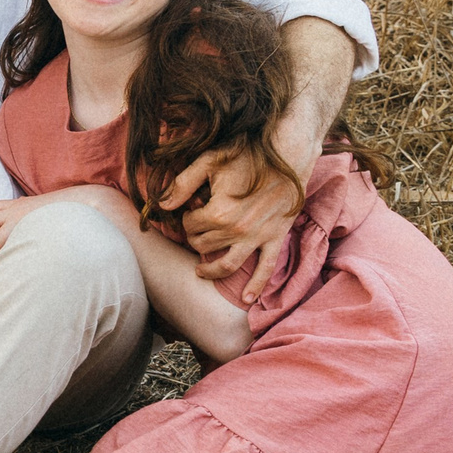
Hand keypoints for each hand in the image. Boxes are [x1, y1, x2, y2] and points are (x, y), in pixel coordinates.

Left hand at [163, 144, 304, 304]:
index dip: (186, 217)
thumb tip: (162, 204)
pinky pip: (265, 269)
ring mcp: (257, 238)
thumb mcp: (210, 161)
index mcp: (218, 212)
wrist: (290, 153)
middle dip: (194, 238)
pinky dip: (256, 286)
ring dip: (210, 270)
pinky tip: (247, 299)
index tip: (191, 208)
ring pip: (227, 265)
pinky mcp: (275, 239)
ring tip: (200, 271)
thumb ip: (183, 183)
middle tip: (195, 229)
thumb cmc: (248, 153)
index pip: (190, 224)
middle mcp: (236, 230)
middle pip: (203, 245)